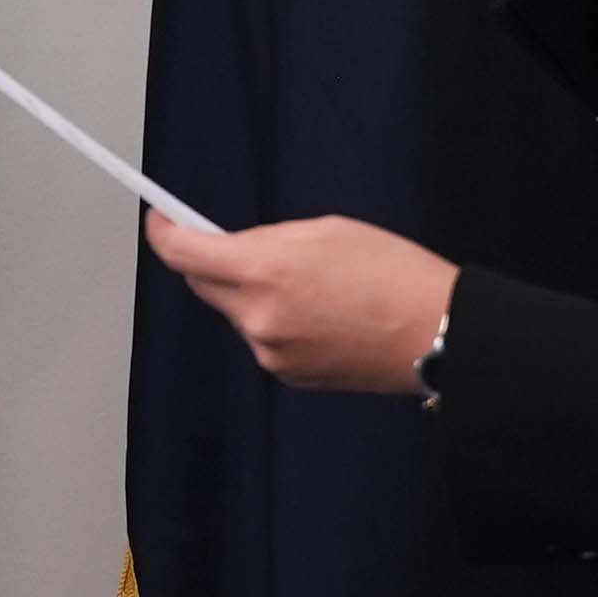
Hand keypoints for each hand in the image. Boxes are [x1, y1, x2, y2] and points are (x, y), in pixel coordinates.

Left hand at [145, 211, 455, 396]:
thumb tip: (232, 247)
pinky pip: (263, 339)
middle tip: (242, 246)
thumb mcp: (325, 230)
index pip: (184, 254)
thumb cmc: (392, 273)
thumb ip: (267, 239)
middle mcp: (257, 317)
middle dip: (212, 262)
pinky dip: (275, 322)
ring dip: (251, 295)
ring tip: (308, 285)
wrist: (438, 335)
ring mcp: (271, 353)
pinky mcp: (289, 375)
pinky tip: (319, 314)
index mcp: (263, 271)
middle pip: (203, 285)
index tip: (159, 221)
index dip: (163, 233)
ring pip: (237, 313)